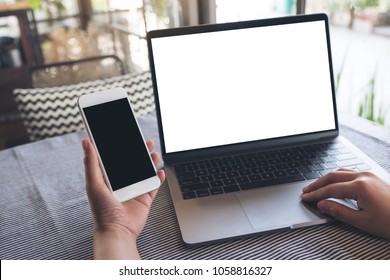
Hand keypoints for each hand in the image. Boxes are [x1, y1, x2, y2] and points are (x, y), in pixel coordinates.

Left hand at [82, 138, 164, 258]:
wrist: (118, 231)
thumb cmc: (102, 211)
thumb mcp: (93, 184)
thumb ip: (91, 162)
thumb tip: (85, 142)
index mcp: (109, 179)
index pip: (117, 159)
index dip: (123, 147)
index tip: (128, 137)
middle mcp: (122, 183)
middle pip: (134, 163)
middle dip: (141, 152)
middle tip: (146, 142)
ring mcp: (134, 190)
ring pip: (145, 171)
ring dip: (151, 161)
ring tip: (154, 154)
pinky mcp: (145, 198)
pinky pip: (154, 185)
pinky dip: (158, 177)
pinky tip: (159, 171)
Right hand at [301, 169, 389, 238]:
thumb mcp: (362, 221)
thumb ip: (338, 211)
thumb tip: (322, 205)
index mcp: (360, 186)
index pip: (330, 189)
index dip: (315, 194)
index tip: (305, 198)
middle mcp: (363, 176)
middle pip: (332, 176)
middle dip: (317, 184)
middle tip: (306, 191)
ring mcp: (369, 175)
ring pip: (340, 171)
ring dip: (326, 178)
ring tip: (316, 186)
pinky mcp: (372, 177)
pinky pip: (349, 172)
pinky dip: (337, 176)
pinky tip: (333, 182)